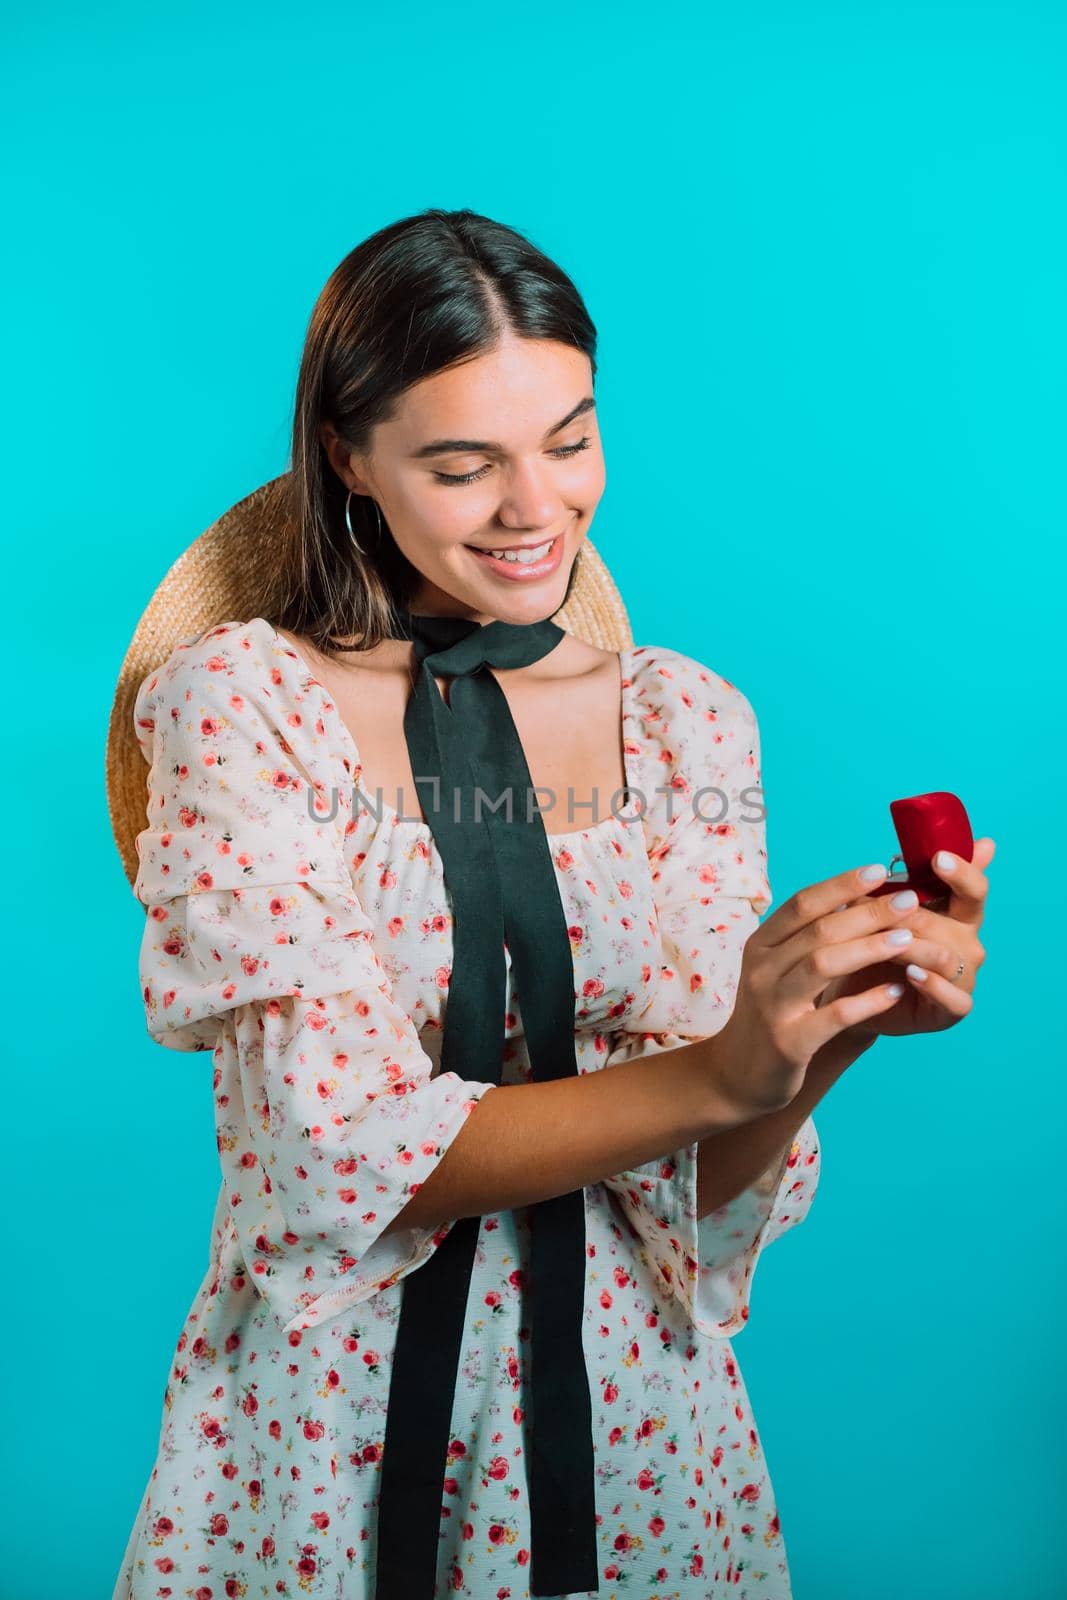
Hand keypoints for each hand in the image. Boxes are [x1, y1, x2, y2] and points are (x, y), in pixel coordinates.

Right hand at [715, 859, 950, 1117]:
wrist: (737, 1074)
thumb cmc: (771, 1014)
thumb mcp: (777, 969)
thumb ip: (808, 939)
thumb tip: (858, 898)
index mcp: (760, 945)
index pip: (802, 903)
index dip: (841, 884)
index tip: (881, 870)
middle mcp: (761, 970)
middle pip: (817, 930)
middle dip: (867, 912)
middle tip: (909, 901)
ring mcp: (772, 1006)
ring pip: (822, 965)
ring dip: (869, 948)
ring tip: (907, 940)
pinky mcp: (788, 1042)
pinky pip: (833, 1016)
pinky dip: (867, 1002)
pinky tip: (896, 992)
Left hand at [817, 838, 993, 1040]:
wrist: (856, 994)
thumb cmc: (874, 944)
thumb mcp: (884, 909)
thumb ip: (903, 882)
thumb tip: (918, 847)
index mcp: (959, 914)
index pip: (974, 889)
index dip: (961, 873)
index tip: (938, 858)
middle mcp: (968, 943)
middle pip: (951, 923)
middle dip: (911, 914)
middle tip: (875, 910)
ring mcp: (965, 977)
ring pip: (946, 956)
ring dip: (912, 947)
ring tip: (883, 942)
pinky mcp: (955, 1008)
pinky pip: (953, 997)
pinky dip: (932, 985)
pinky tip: (911, 974)